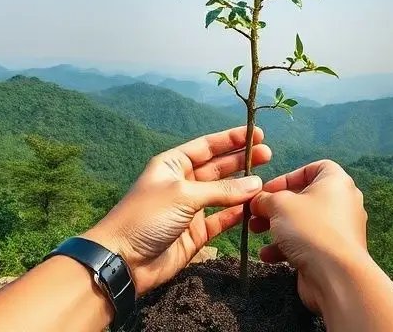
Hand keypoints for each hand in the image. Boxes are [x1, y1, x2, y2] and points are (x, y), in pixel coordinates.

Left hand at [82, 126, 270, 295]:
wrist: (124, 259)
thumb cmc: (146, 217)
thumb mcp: (183, 195)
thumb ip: (221, 190)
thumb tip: (255, 182)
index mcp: (172, 164)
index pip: (207, 146)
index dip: (231, 139)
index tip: (257, 133)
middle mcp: (183, 183)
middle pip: (218, 167)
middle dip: (242, 160)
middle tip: (269, 154)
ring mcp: (190, 208)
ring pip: (223, 194)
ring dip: (243, 187)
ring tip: (267, 180)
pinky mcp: (197, 232)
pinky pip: (223, 219)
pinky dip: (238, 213)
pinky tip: (254, 206)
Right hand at [248, 159, 368, 314]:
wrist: (336, 275)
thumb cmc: (310, 229)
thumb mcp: (279, 205)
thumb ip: (265, 198)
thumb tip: (257, 200)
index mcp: (336, 182)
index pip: (314, 168)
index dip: (289, 176)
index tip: (269, 189)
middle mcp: (342, 202)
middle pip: (304, 197)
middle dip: (275, 206)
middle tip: (255, 213)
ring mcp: (339, 229)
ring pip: (303, 222)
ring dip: (277, 227)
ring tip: (255, 232)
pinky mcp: (333, 252)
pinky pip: (308, 243)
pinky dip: (287, 247)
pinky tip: (269, 255)